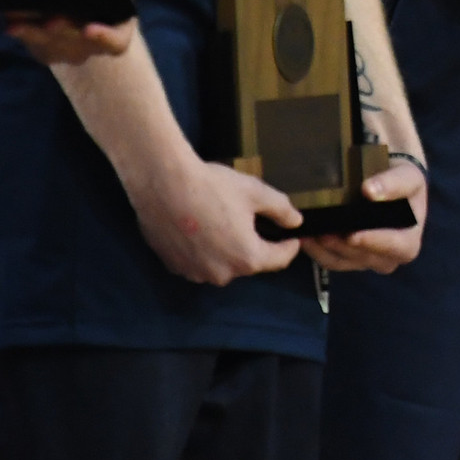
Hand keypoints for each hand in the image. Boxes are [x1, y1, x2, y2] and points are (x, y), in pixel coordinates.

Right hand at [129, 157, 302, 286]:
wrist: (164, 185)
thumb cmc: (214, 188)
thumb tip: (295, 222)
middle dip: (255, 246)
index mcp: (246, 259)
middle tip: (253, 223)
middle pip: (248, 263)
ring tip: (224, 224)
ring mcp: (194, 273)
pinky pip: (199, 262)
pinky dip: (205, 251)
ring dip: (228, 250)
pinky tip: (201, 229)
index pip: (279, 260)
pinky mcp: (174, 267)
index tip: (292, 237)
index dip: (288, 247)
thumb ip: (281, 210)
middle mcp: (221, 274)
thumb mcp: (256, 193)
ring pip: (222, 265)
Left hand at [304, 153, 426, 273]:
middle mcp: (388, 258)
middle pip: (363, 257)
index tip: (353, 235)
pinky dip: (315, 249)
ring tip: (309, 232)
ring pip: (342, 261)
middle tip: (321, 232)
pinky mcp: (346, 260)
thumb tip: (371, 191)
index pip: (395, 248)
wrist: (390, 186)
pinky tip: (305, 235)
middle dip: (340, 246)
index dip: (373, 242)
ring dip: (323, 248)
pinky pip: (328, 260)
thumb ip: (395, 183)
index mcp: (408, 243)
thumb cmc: (403, 183)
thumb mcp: (409, 177)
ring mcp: (365, 261)